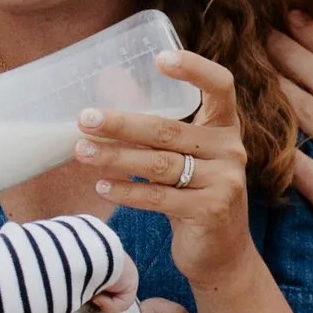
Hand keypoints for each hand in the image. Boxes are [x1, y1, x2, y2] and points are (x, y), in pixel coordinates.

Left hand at [78, 53, 252, 285]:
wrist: (222, 254)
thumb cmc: (195, 195)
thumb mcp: (185, 158)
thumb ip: (158, 129)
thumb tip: (111, 90)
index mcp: (225, 128)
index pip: (221, 87)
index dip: (194, 69)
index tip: (160, 58)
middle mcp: (231, 151)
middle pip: (169, 130)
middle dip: (122, 124)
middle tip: (85, 118)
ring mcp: (224, 182)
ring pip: (159, 164)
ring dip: (115, 157)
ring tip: (82, 151)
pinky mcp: (210, 211)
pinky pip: (158, 197)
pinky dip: (126, 191)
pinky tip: (102, 185)